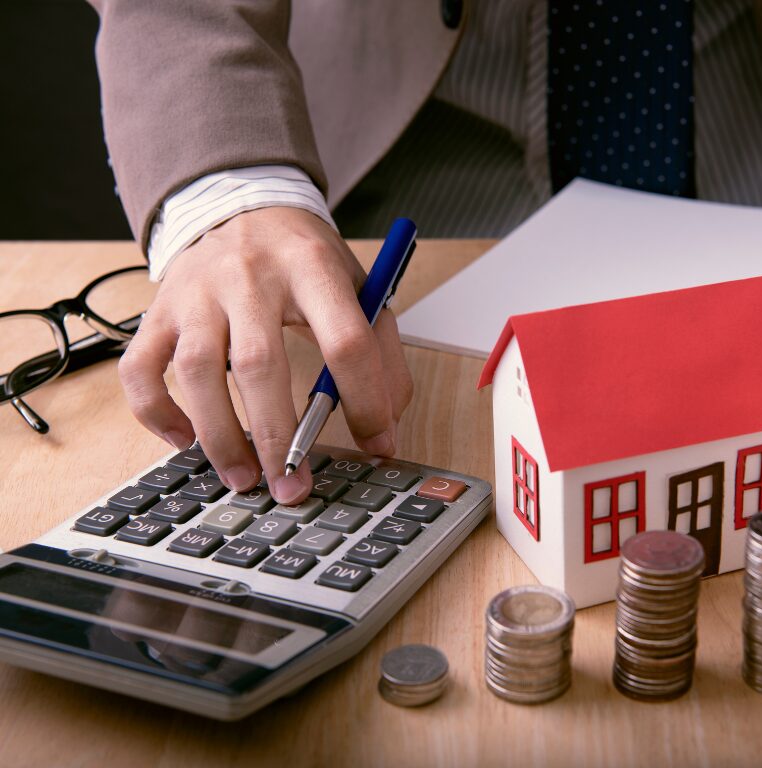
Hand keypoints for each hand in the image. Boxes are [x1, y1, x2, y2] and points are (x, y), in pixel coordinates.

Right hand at [118, 207, 413, 503]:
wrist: (241, 205)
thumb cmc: (305, 260)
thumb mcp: (358, 287)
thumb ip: (381, 353)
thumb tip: (385, 429)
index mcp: (312, 267)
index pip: (346, 340)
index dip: (365, 400)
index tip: (375, 444)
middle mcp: (249, 276)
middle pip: (259, 362)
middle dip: (277, 435)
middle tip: (293, 486)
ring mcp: (196, 292)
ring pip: (196, 371)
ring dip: (219, 435)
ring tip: (244, 478)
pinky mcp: (159, 310)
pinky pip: (141, 369)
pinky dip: (157, 413)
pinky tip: (184, 441)